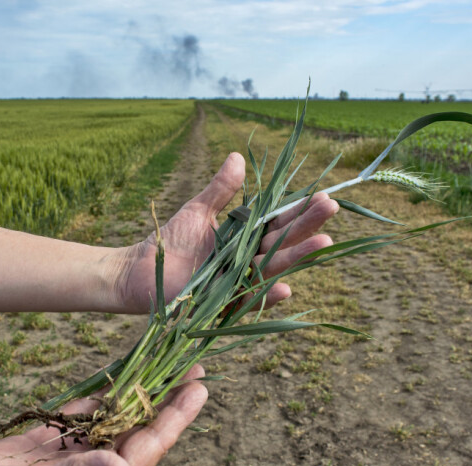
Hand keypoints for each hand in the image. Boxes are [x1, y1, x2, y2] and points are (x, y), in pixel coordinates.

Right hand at [0, 367, 206, 465]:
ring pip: (115, 417)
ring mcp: (73, 453)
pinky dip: (101, 393)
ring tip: (164, 364)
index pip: (148, 445)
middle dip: (167, 399)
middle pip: (140, 427)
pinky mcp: (51, 442)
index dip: (175, 417)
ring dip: (139, 392)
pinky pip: (84, 413)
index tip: (199, 388)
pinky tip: (119, 375)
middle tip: (194, 368)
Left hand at [116, 152, 338, 312]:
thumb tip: (238, 156)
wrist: (139, 269)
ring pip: (274, 269)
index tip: (323, 196)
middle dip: (308, 226)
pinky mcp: (224, 303)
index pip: (279, 222)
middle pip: (284, 242)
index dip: (300, 211)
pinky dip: (268, 295)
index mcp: (245, 238)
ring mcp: (239, 282)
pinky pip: (250, 300)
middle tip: (332, 208)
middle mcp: (248, 260)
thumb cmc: (170, 240)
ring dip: (299, 257)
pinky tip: (287, 286)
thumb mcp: (198, 210)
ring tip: (324, 242)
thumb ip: (220, 189)